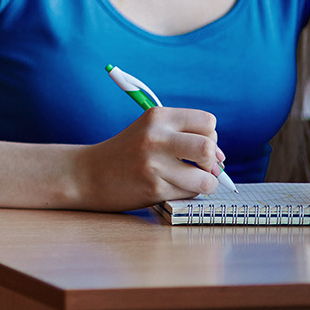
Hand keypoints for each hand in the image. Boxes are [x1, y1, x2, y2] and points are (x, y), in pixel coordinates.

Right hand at [74, 107, 225, 211]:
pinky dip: (186, 193)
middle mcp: (155, 136)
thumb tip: (221, 162)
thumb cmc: (127, 153)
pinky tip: (167, 188)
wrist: (88, 174)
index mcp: (157, 116)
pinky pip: (190, 193)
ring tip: (185, 181)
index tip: (196, 148)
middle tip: (196, 166)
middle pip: (208, 147)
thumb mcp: (150, 132)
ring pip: (206, 178)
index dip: (210, 137)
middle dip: (210, 161)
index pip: (208, 122)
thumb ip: (184, 137)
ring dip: (203, 183)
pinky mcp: (153, 187)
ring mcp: (153, 163)